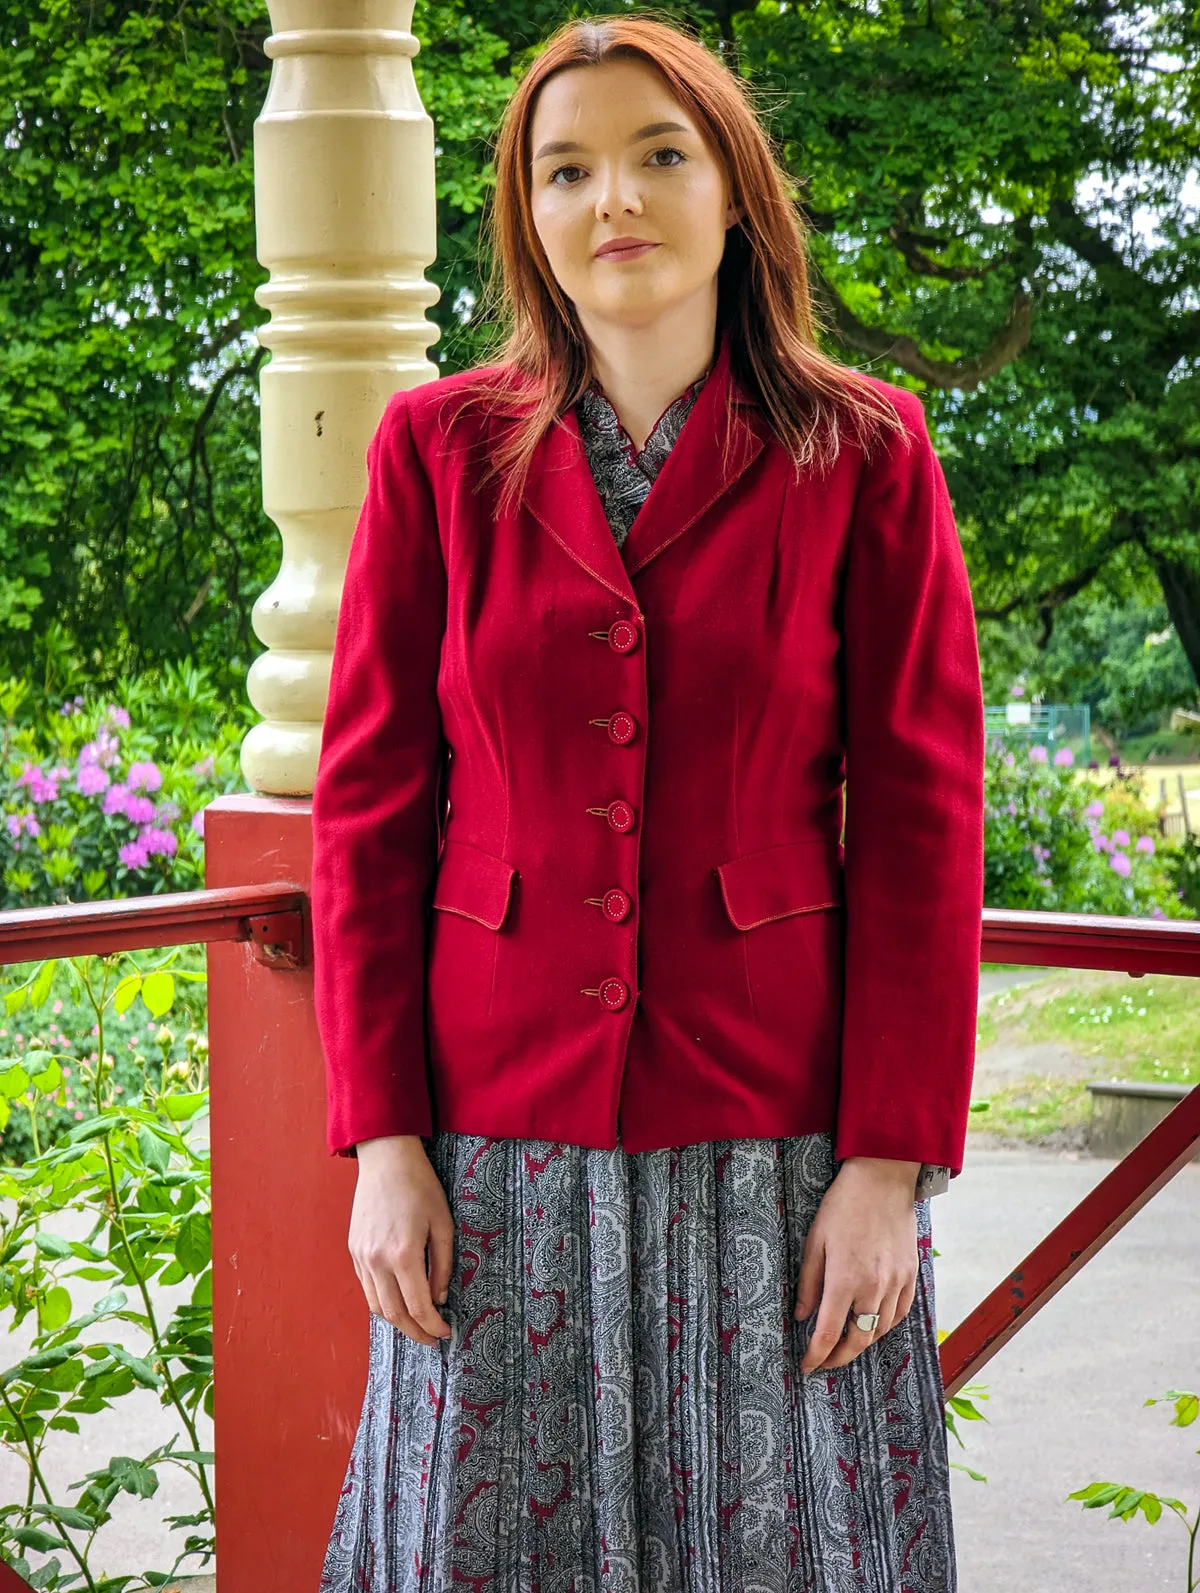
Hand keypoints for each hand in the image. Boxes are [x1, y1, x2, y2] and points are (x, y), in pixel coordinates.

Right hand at [348, 1135, 454, 1345]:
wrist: (387, 1160)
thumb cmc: (420, 1187)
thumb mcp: (442, 1224)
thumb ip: (441, 1265)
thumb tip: (439, 1298)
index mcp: (404, 1254)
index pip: (418, 1306)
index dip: (433, 1325)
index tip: (445, 1332)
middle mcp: (378, 1260)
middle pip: (394, 1313)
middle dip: (415, 1331)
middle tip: (431, 1338)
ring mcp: (362, 1256)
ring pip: (376, 1305)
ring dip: (396, 1321)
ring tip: (416, 1325)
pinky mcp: (354, 1250)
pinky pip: (366, 1287)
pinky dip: (381, 1301)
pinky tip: (397, 1301)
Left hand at [794, 1157, 918, 1374]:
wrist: (883, 1180)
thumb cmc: (843, 1206)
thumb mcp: (815, 1241)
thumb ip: (809, 1283)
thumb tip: (802, 1315)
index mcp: (844, 1280)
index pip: (828, 1333)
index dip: (816, 1355)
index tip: (807, 1366)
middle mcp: (873, 1287)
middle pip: (858, 1340)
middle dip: (839, 1357)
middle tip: (825, 1361)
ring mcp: (896, 1283)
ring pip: (880, 1330)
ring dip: (862, 1342)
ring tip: (846, 1343)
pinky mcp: (910, 1275)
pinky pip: (900, 1313)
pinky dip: (885, 1325)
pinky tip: (874, 1324)